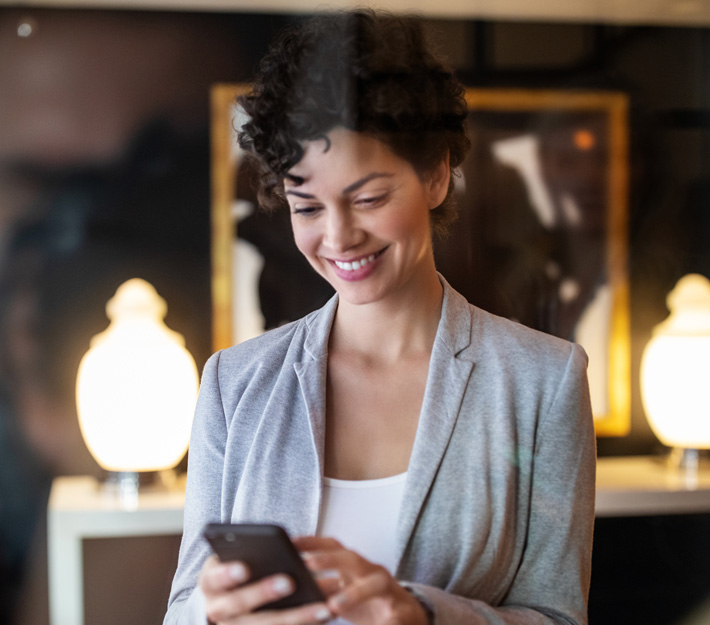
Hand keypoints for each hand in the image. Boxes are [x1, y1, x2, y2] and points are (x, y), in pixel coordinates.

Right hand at [198, 555, 331, 624]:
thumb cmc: (231, 568)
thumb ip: (243, 550)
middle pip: (239, 605)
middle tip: (289, 582)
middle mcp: (218, 609)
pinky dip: (304, 624)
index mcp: (209, 583)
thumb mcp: (228, 558)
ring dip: (297, 617)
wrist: (221, 599)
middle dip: (263, 593)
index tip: (244, 567)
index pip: (214, 578)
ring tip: (323, 605)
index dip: (227, 574)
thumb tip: (276, 541)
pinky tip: (325, 613)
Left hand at [294, 537, 428, 624]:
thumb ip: (324, 585)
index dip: (313, 542)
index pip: (333, 547)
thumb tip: (289, 581)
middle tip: (308, 564)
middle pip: (352, 559)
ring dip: (354, 594)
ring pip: (375, 584)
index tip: (291, 541)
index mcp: (355, 566)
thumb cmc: (368, 602)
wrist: (408, 618)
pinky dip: (387, 620)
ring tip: (333, 606)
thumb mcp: (345, 590)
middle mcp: (371, 572)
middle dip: (330, 559)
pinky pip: (395, 614)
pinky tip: (382, 622)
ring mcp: (389, 590)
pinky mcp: (402, 611)